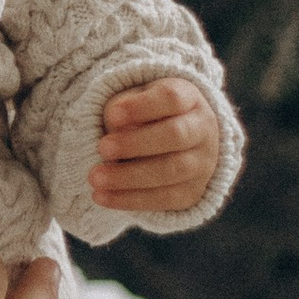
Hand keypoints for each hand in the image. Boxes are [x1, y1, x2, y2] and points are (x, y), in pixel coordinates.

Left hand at [89, 75, 220, 216]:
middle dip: (135, 143)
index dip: (142, 107)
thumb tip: (115, 126)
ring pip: (171, 171)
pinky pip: (164, 199)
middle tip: (102, 148)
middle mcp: (203, 130)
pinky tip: (102, 196)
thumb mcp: (133, 101)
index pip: (171, 98)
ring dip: (129, 176)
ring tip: (95, 178)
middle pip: (175, 135)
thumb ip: (122, 108)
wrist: (176, 143)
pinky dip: (129, 199)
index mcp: (189, 98)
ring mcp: (202, 163)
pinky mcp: (192, 192)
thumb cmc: (146, 115)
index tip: (112, 115)